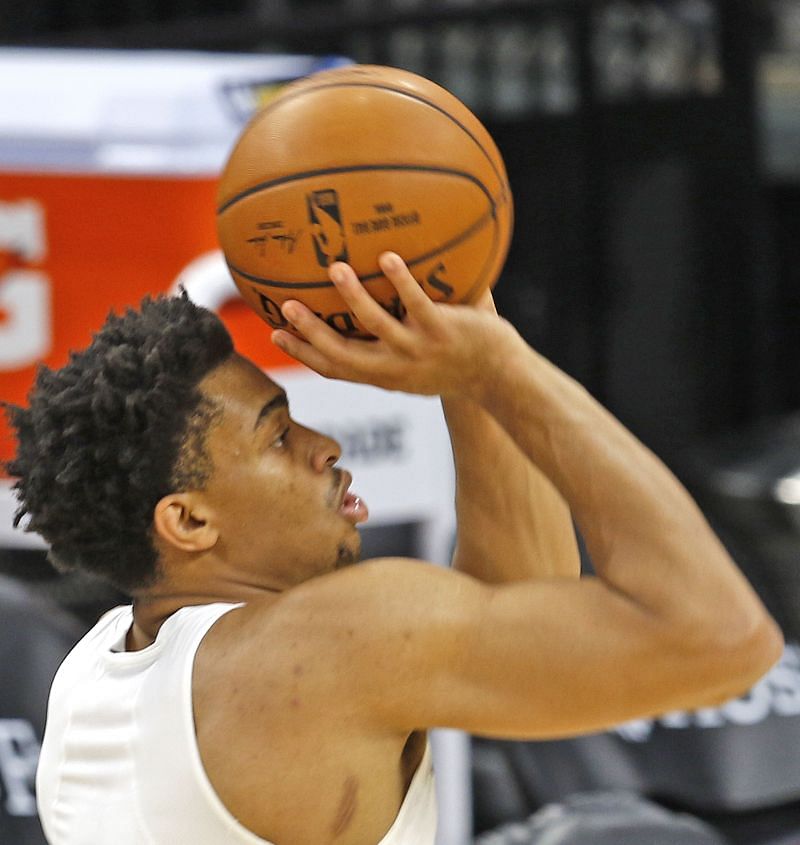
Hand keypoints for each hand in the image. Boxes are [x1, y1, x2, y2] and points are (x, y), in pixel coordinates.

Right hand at [271, 253, 513, 397]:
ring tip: (334, 269)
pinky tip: (387, 257)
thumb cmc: (456, 366)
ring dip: (351, 297)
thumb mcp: (417, 366)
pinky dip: (401, 281)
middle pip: (342, 354)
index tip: (275, 337)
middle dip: (311, 332)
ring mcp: (418, 350)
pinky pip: (417, 303)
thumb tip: (365, 305)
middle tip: (286, 307)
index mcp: (384, 376)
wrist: (499, 377)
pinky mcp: (442, 331)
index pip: (335, 369)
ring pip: (374, 325)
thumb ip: (390, 343)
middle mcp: (395, 368)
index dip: (304, 355)